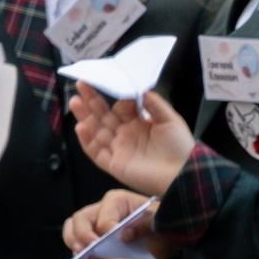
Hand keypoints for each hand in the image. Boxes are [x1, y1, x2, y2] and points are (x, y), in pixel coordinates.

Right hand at [63, 188, 155, 252]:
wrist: (167, 236)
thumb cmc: (163, 225)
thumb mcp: (159, 225)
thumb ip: (143, 226)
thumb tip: (122, 235)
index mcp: (118, 200)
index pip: (103, 219)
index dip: (104, 233)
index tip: (110, 245)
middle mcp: (103, 208)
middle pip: (80, 219)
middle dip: (80, 235)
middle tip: (85, 251)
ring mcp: (97, 222)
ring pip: (74, 227)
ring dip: (73, 241)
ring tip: (80, 256)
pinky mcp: (95, 235)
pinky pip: (79, 240)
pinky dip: (78, 250)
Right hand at [69, 83, 193, 194]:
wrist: (183, 173)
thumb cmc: (180, 147)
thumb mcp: (170, 120)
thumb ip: (154, 103)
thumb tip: (139, 88)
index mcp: (139, 124)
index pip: (121, 109)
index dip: (117, 99)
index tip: (113, 86)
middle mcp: (126, 135)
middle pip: (104, 116)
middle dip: (92, 102)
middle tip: (81, 84)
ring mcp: (118, 150)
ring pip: (96, 131)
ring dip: (85, 116)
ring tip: (76, 101)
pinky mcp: (114, 164)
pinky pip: (96, 152)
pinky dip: (87, 141)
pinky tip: (81, 127)